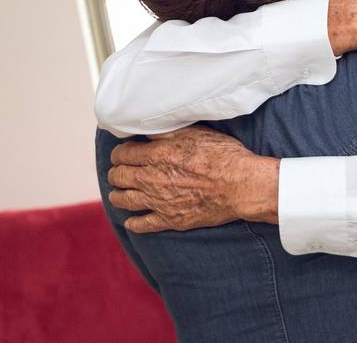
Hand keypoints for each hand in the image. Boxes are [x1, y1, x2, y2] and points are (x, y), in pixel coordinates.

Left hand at [106, 125, 279, 232]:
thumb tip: (147, 130)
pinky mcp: (170, 220)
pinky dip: (132, 222)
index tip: (121, 154)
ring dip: (117, 195)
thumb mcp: (195, 132)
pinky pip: (142, 224)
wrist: (241, 185)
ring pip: (124, 200)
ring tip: (118, 193)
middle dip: (115, 173)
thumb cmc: (222, 155)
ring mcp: (159, 202)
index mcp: (156, 155)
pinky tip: (131, 220)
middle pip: (118, 177)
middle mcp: (151, 179)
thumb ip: (167, 131)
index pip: (123, 154)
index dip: (119, 153)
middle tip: (117, 172)